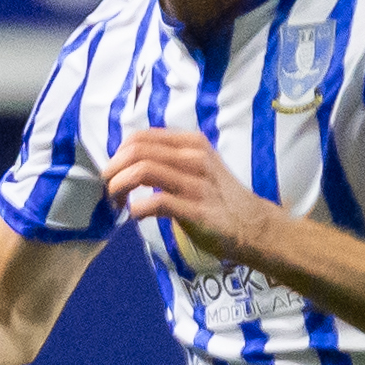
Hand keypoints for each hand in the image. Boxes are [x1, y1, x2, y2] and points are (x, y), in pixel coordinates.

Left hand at [104, 127, 276, 267]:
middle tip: (109, 190)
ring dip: (119, 187)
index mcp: (191, 143)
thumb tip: (130, 162)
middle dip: (113, 170)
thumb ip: (171, 159)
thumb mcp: (199, 166)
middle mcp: (193, 157)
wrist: (255, 227)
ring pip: (141, 171)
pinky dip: (136, 209)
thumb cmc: (221, 199)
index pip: (140, 137)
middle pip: (136, 151)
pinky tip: (136, 215)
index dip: (118, 154)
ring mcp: (196, 183)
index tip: (115, 173)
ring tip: (117, 202)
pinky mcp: (196, 210)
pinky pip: (155, 202)